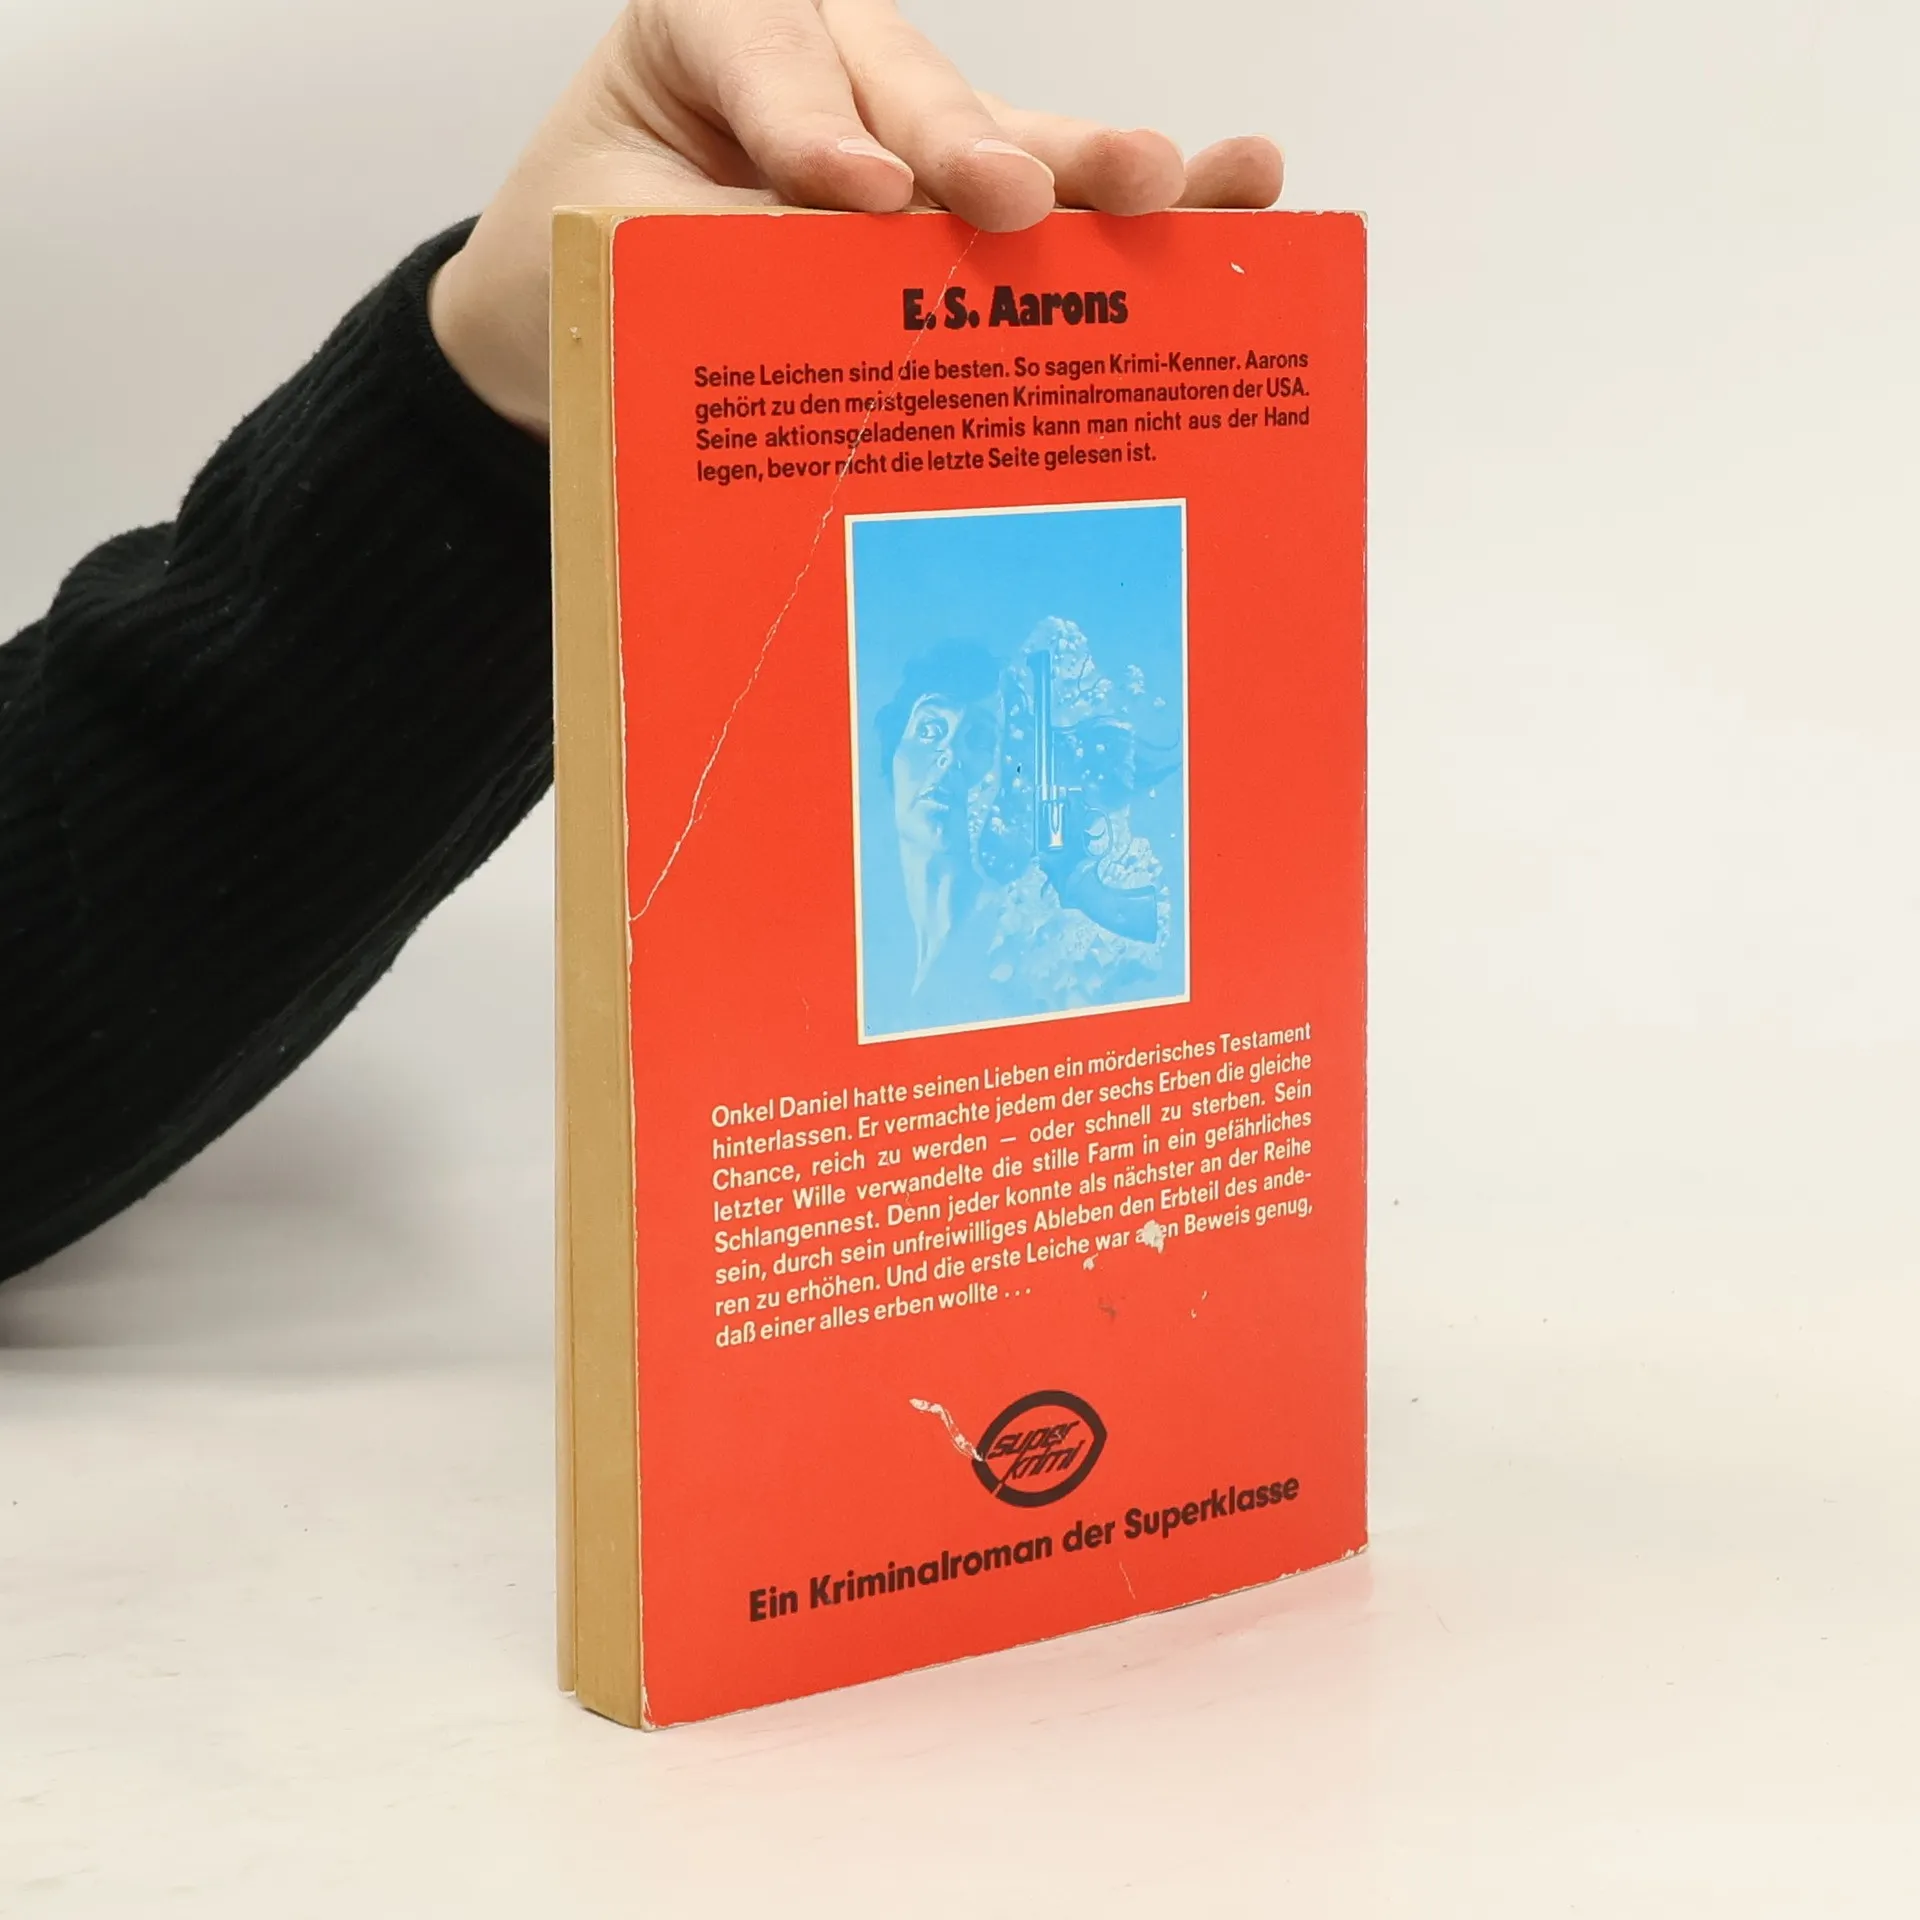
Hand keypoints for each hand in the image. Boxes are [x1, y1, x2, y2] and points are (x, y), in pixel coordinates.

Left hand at [430, 0, 1282, 433]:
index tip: (854, 190)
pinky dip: (1127, 215)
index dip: (810, 119)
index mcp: (707, 29)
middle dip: (966, 145)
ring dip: (1085, 170)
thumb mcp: (619, 261)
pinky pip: (1042, 204)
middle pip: (907, 86)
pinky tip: (1233, 189)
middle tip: (1013, 200)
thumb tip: (852, 318)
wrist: (575, 314)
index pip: (763, 52)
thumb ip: (725, 259)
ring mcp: (906, 121)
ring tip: (1168, 182)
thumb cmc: (588, 268)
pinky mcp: (961, 197)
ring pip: (999, 138)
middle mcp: (824, 55)